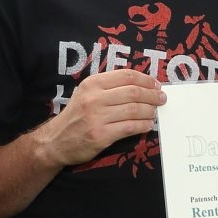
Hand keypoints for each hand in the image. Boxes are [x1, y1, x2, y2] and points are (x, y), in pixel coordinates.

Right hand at [34, 69, 165, 166]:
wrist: (56, 141)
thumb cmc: (76, 117)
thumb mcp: (86, 94)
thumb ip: (108, 87)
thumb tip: (140, 86)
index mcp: (92, 83)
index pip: (126, 76)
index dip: (146, 79)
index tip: (155, 85)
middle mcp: (94, 98)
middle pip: (133, 92)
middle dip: (152, 95)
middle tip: (161, 99)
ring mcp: (97, 117)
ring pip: (134, 110)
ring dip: (150, 111)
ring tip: (154, 112)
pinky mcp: (101, 135)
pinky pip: (130, 127)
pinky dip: (143, 125)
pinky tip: (147, 125)